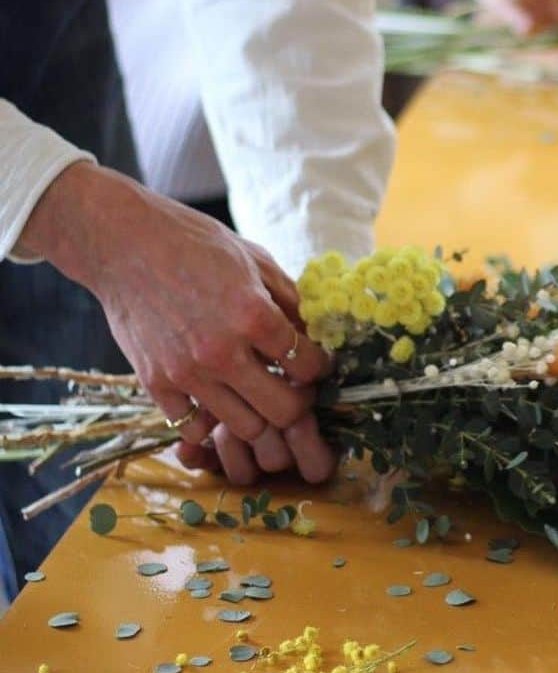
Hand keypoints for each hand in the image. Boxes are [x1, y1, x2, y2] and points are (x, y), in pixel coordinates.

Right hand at [18, 163, 336, 484]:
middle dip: (298, 402)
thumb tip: (315, 333)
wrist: (124, 244)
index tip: (315, 363)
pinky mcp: (156, 384)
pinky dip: (210, 420)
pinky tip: (216, 397)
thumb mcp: (256, 260)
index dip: (319, 367)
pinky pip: (194, 428)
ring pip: (245, 428)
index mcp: (253, 315)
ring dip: (258, 415)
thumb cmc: (194, 244)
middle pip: (284, 411)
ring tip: (255, 394)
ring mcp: (187, 373)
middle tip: (294, 387)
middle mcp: (222, 351)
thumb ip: (289, 300)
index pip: (308, 366)